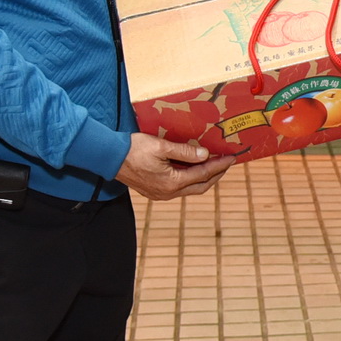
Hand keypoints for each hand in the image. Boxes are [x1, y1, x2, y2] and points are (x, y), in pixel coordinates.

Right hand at [117, 131, 233, 200]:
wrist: (109, 158)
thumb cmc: (133, 149)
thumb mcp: (161, 146)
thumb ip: (185, 151)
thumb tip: (205, 155)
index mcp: (172, 182)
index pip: (203, 174)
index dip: (219, 165)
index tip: (232, 157)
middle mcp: (168, 192)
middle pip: (200, 186)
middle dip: (216, 175)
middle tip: (227, 163)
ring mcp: (161, 194)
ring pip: (190, 189)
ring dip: (204, 178)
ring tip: (214, 166)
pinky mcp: (155, 192)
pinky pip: (180, 188)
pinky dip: (190, 179)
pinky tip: (193, 170)